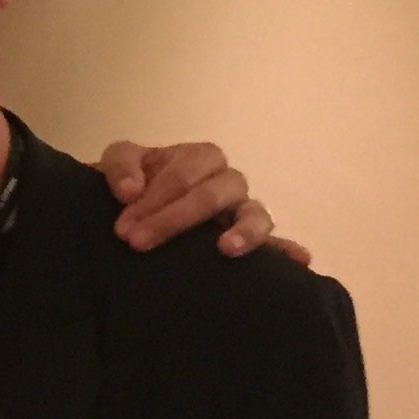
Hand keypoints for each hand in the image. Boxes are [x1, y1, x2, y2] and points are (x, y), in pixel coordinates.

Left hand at [97, 140, 309, 264]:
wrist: (130, 211)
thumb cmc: (133, 183)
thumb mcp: (120, 163)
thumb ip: (120, 165)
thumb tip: (130, 191)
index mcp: (199, 158)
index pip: (182, 174)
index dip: (152, 200)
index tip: (123, 229)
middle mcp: (227, 182)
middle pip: (212, 195)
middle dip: (173, 219)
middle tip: (138, 243)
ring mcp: (242, 211)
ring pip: (254, 213)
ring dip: (244, 230)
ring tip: (226, 249)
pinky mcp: (249, 239)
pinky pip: (276, 244)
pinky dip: (287, 250)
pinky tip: (299, 260)